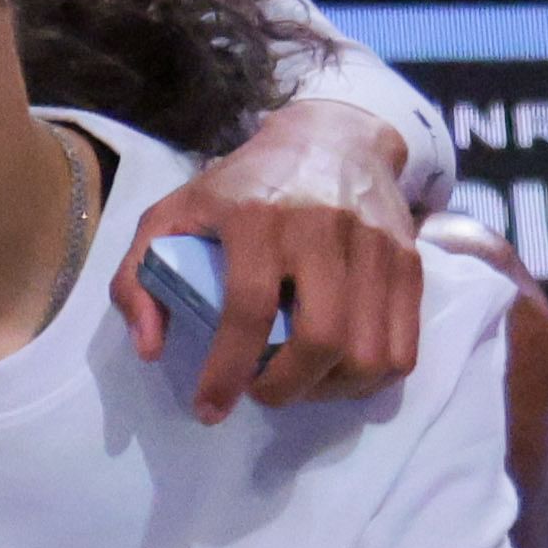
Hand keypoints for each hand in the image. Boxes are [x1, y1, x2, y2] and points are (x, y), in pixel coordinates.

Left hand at [118, 105, 422, 418]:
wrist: (333, 138)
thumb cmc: (241, 186)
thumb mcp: (172, 215)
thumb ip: (138, 278)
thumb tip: (150, 349)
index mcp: (258, 219)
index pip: (248, 309)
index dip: (226, 371)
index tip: (209, 408)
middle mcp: (324, 231)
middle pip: (322, 339)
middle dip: (286, 388)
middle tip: (260, 392)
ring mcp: (375, 248)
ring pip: (369, 351)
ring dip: (330, 390)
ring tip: (299, 384)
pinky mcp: (409, 262)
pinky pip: (404, 344)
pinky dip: (372, 377)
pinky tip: (338, 374)